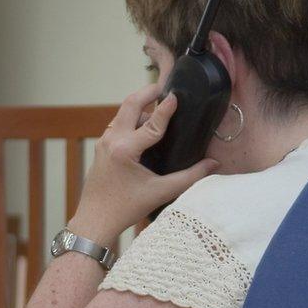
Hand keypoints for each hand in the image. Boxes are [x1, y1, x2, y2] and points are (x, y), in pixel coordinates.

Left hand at [68, 84, 219, 245]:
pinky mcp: (101, 148)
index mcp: (126, 150)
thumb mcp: (161, 192)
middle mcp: (112, 141)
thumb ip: (189, 177)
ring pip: (122, 114)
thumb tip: (213, 165)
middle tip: (163, 87)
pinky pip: (117, 125)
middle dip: (146, 93)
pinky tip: (143, 124)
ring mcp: (104, 143)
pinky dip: (130, 118)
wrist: (95, 221)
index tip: (176, 95)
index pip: (152, 123)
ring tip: (156, 103)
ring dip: (138, 105)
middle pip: (130, 105)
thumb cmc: (126, 209)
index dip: (166, 108)